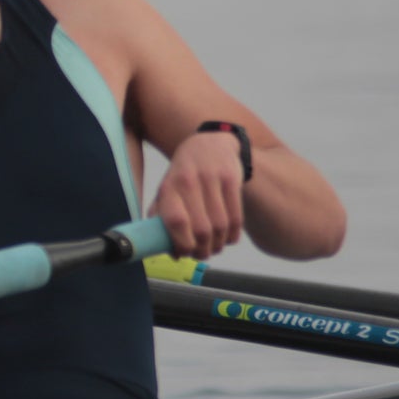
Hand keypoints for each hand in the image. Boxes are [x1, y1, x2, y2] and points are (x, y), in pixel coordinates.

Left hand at [149, 130, 245, 258]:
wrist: (209, 144)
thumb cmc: (184, 175)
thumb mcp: (166, 191)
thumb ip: (162, 219)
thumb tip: (172, 253)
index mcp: (168, 187)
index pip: (175, 221)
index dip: (181, 243)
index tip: (184, 254)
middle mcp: (189, 181)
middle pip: (201, 229)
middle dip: (202, 250)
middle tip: (202, 255)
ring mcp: (212, 179)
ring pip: (220, 225)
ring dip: (218, 244)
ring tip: (215, 248)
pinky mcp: (232, 179)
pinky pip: (236, 216)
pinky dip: (233, 235)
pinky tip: (229, 239)